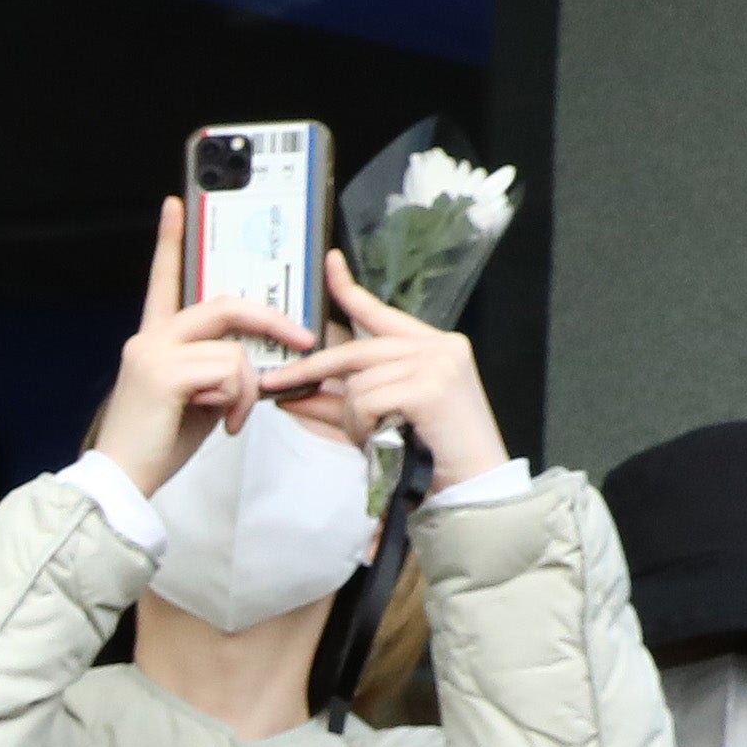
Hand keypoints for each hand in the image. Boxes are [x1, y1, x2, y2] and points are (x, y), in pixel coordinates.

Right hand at [81, 201, 318, 496]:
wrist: (122, 479)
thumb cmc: (157, 443)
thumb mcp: (194, 397)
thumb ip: (215, 367)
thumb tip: (255, 361)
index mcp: (153, 338)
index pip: (163, 279)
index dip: (170, 241)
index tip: (176, 205)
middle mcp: (149, 337)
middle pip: (223, 304)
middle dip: (271, 320)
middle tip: (303, 340)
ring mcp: (154, 352)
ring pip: (233, 347)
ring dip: (248, 387)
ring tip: (234, 417)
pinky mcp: (164, 373)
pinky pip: (229, 372)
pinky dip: (240, 402)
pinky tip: (224, 425)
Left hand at [278, 256, 516, 483]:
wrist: (471, 484)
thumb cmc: (428, 454)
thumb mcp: (376, 420)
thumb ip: (336, 403)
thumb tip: (291, 395)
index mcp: (430, 346)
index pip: (380, 312)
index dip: (349, 288)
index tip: (328, 262)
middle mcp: (437, 346)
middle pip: (355, 350)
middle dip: (310, 371)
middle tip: (274, 385)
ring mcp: (436, 363)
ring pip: (357, 382)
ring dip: (352, 417)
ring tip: (374, 437)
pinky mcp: (429, 387)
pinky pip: (367, 400)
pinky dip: (362, 425)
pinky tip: (383, 438)